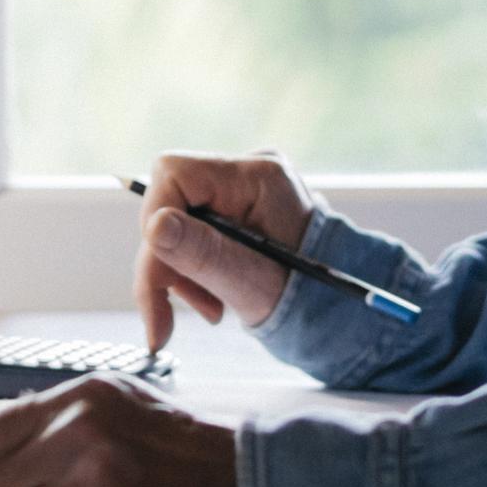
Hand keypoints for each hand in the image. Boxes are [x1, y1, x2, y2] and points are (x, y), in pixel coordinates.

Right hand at [133, 150, 318, 350]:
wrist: (331, 306)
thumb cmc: (304, 296)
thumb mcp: (252, 284)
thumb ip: (203, 254)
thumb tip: (155, 227)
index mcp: (258, 177)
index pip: (174, 175)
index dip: (155, 222)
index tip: (155, 280)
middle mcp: (247, 171)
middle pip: (170, 202)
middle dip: (166, 262)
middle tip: (171, 315)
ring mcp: (240, 187)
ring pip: (174, 221)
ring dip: (178, 271)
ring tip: (211, 309)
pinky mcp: (232, 206)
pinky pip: (189, 230)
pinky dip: (190, 268)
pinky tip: (211, 296)